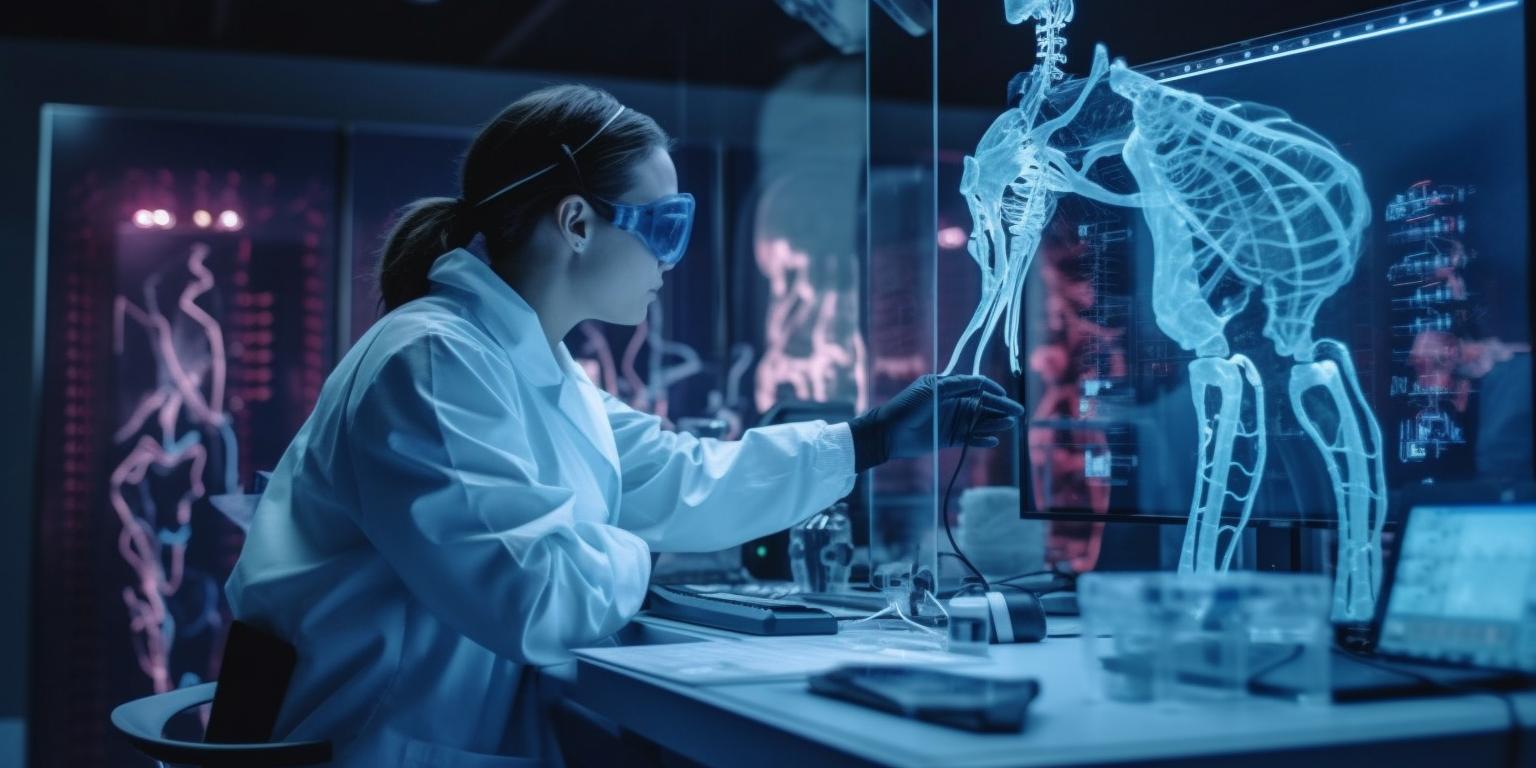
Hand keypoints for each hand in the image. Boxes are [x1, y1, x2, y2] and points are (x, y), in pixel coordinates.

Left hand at [847, 375, 1023, 472]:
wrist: (889, 432)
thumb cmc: (908, 406)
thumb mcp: (933, 389)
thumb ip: (957, 385)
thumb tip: (980, 381)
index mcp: (948, 387)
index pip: (976, 386)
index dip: (991, 389)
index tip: (1003, 395)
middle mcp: (953, 403)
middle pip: (982, 405)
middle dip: (1001, 408)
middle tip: (1018, 413)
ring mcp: (952, 421)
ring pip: (979, 421)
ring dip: (995, 423)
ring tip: (1009, 425)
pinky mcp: (950, 438)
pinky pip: (970, 437)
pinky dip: (981, 439)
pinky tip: (993, 440)